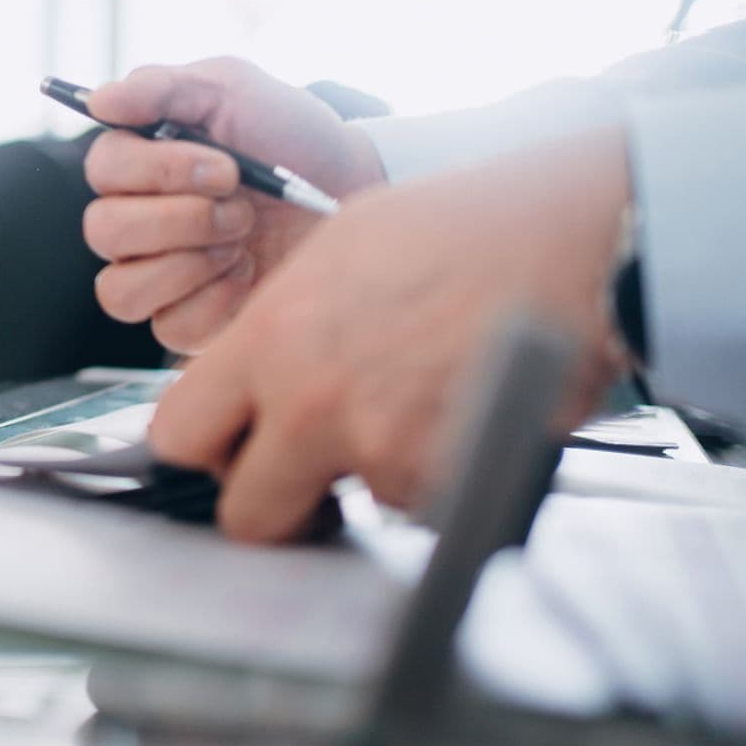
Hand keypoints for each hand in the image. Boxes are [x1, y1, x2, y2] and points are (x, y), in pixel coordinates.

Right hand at [81, 57, 386, 350]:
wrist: (352, 190)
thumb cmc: (291, 136)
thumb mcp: (233, 89)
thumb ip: (163, 86)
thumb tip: (98, 100)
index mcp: (138, 162)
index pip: (103, 170)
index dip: (159, 171)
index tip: (226, 168)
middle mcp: (135, 219)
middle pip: (104, 231)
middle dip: (182, 219)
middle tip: (241, 207)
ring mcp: (157, 274)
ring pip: (120, 290)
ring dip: (189, 263)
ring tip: (241, 240)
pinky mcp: (188, 321)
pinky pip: (170, 327)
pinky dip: (214, 300)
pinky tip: (247, 273)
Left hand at [147, 129, 632, 540]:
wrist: (567, 236)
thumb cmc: (460, 229)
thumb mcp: (331, 255)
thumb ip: (278, 329)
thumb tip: (251, 380)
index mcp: (269, 339)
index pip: (178, 434)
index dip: (205, 451)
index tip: (231, 449)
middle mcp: (312, 402)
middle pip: (246, 515)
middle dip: (276, 503)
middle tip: (309, 476)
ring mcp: (382, 448)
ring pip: (352, 509)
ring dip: (374, 479)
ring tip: (419, 407)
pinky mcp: (450, 479)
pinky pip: (424, 507)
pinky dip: (438, 479)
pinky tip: (460, 416)